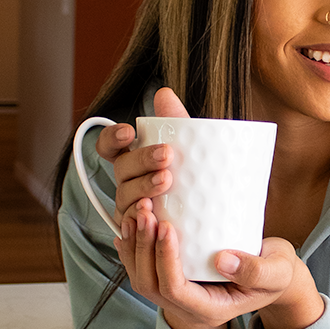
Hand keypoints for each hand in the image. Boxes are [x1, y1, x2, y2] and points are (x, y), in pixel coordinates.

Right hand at [95, 86, 188, 232]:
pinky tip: (154, 215)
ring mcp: (131, 211)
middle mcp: (127, 184)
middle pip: (121, 169)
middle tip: (166, 155)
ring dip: (141, 187)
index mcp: (134, 161)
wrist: (219, 220)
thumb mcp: (193, 149)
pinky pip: (132, 229)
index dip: (112, 138)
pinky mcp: (141, 235)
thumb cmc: (199, 179)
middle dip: (141, 159)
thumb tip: (163, 93)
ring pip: (125, 198)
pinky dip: (140, 220)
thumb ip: (177, 122)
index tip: (130, 131)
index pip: (110, 146)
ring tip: (166, 181)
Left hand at [117, 221, 322, 328]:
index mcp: (211, 310)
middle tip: (145, 211)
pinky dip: (133, 247)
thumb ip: (256, 271)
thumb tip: (222, 260)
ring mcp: (178, 297)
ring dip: (134, 245)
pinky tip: (129, 225)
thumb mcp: (278, 272)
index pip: (176, 289)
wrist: (272, 274)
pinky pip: (143, 269)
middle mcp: (188, 308)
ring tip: (136, 212)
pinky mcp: (173, 281)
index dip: (165, 258)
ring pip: (141, 277)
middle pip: (151, 284)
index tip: (167, 226)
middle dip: (143, 247)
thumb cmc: (277, 272)